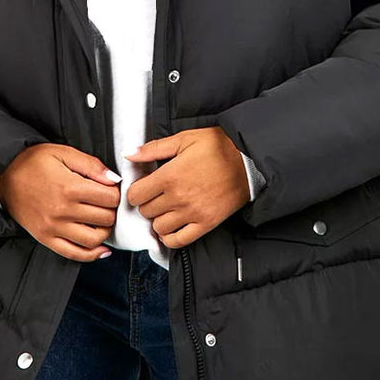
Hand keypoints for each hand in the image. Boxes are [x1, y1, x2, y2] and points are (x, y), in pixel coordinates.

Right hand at [0, 144, 120, 261]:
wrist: (3, 177)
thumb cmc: (32, 162)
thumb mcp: (62, 152)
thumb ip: (91, 165)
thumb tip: (114, 179)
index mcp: (69, 187)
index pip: (109, 198)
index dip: (116, 193)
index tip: (111, 189)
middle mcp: (62, 211)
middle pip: (105, 219)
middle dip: (112, 210)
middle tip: (107, 203)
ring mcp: (53, 228)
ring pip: (94, 239)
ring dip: (105, 231)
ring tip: (103, 221)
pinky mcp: (45, 238)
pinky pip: (74, 254)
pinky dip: (92, 255)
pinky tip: (102, 249)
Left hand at [123, 127, 248, 249]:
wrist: (249, 161)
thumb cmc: (218, 146)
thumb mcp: (184, 138)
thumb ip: (154, 148)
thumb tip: (130, 154)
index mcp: (170, 176)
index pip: (136, 195)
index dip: (136, 191)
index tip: (143, 187)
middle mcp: (178, 197)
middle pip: (146, 212)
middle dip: (147, 204)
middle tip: (156, 196)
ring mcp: (192, 213)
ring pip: (159, 228)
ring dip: (158, 220)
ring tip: (166, 209)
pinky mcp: (206, 223)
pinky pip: (179, 241)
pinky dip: (170, 237)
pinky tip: (172, 227)